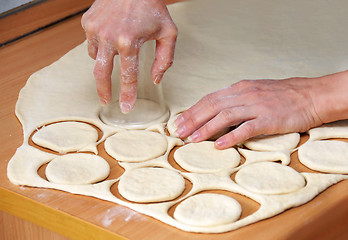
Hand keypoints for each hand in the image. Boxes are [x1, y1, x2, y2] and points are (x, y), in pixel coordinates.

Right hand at [81, 0, 176, 112]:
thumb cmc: (153, 6)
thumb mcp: (168, 32)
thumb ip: (165, 59)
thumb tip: (155, 80)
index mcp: (129, 42)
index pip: (128, 76)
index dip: (127, 95)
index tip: (126, 108)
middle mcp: (109, 37)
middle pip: (101, 74)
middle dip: (103, 91)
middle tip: (105, 101)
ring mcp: (95, 29)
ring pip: (95, 58)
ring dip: (104, 62)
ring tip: (116, 52)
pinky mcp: (87, 22)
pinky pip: (91, 43)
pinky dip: (100, 45)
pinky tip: (110, 36)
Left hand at [174, 77, 325, 148]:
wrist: (310, 95)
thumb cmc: (282, 95)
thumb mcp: (255, 91)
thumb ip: (236, 100)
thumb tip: (216, 110)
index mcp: (239, 88)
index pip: (209, 99)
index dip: (192, 110)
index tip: (179, 121)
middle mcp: (244, 95)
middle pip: (212, 106)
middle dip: (192, 119)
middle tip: (178, 132)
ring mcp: (256, 106)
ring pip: (225, 116)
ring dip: (206, 128)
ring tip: (192, 139)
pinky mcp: (269, 119)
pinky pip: (247, 128)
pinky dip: (231, 136)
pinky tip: (220, 145)